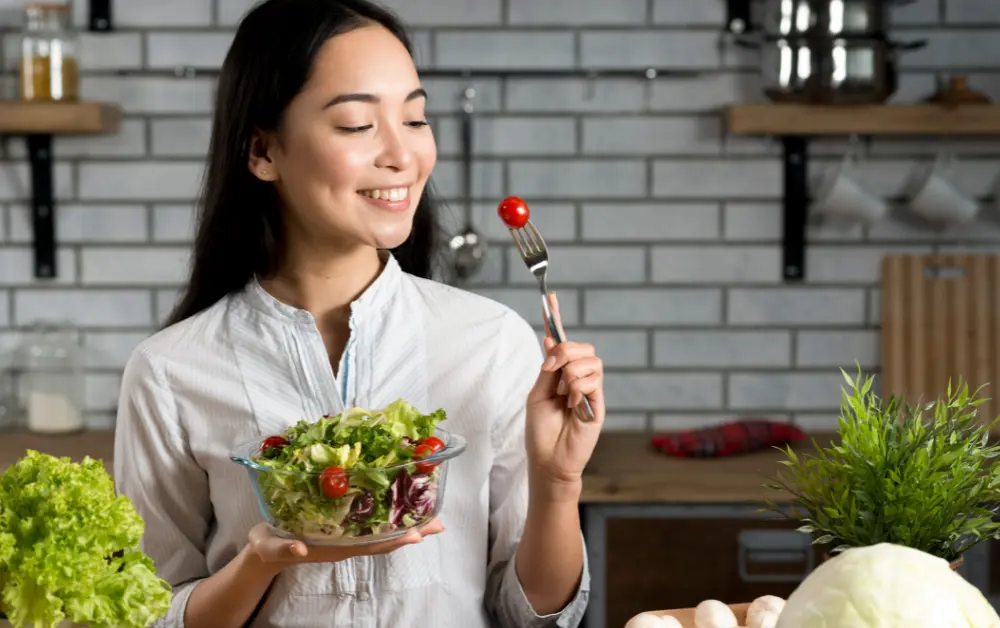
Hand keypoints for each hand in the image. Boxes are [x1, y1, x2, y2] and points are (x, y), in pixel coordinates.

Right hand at [247, 519, 443, 571]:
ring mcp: (346, 535)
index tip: (417, 534)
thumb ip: (284, 548)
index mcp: (333, 547)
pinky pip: (371, 522)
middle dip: (412, 531)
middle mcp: (346, 542)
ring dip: (408, 524)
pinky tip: (403, 506)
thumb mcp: (270, 547)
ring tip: (433, 516)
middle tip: (439, 523)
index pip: (370, 545)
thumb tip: (299, 548)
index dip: (393, 540)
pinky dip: (390, 515)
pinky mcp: (342, 525)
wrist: (264, 547)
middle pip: (385, 539)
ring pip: (382, 532)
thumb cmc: (268, 546)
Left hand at [525, 292, 604, 497]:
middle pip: (581, 346)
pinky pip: (592, 380)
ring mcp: (590, 389)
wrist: (549, 459)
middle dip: (564, 351)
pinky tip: (572, 405)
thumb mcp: (537, 394)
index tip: (550, 297)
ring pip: (590, 361)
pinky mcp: (599, 403)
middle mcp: (577, 377)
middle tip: (551, 369)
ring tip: (563, 395)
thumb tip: (551, 339)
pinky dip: (577, 389)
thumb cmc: (541, 431)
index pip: (560, 341)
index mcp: (559, 373)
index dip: (556, 318)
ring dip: (570, 373)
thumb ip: (547, 368)